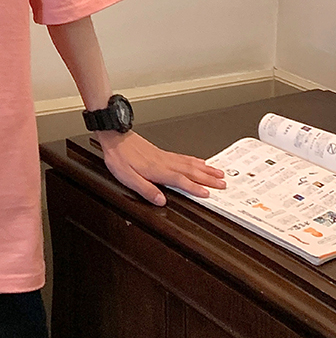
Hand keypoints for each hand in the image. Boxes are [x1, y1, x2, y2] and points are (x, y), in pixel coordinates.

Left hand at [97, 130, 226, 206]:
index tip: (208, 193)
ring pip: (189, 163)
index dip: (194, 188)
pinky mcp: (161, 152)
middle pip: (190, 171)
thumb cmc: (119, 156)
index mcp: (157, 170)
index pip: (180, 180)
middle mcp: (163, 162)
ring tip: (218, 173)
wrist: (114, 136)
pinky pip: (182, 156)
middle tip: (223, 183)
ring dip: (205, 169)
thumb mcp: (127, 177)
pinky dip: (194, 159)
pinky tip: (199, 161)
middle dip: (208, 178)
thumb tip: (161, 201)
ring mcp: (164, 156)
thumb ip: (145, 189)